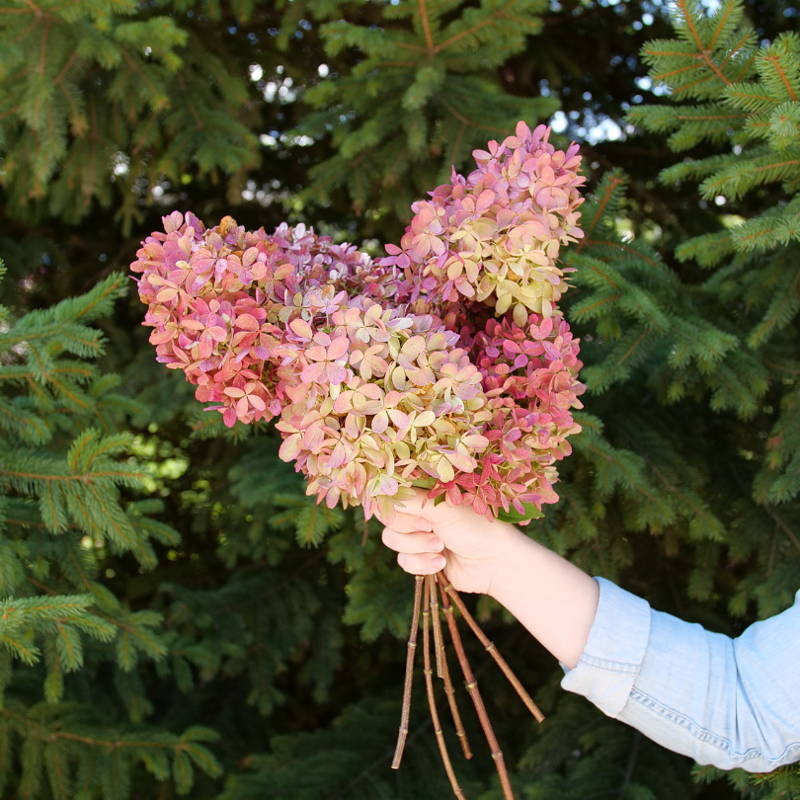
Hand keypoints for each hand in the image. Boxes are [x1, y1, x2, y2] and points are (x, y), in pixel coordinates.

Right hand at [378, 490, 522, 595]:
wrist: (495, 563)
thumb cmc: (475, 527)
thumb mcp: (442, 509)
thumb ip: (410, 500)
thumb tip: (381, 492)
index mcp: (424, 493)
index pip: (391, 493)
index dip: (396, 505)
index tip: (417, 512)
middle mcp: (418, 511)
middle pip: (388, 519)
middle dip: (410, 529)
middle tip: (432, 528)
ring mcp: (418, 535)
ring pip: (393, 541)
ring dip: (418, 547)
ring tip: (441, 547)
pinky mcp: (420, 558)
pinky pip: (403, 561)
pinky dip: (422, 564)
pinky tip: (441, 563)